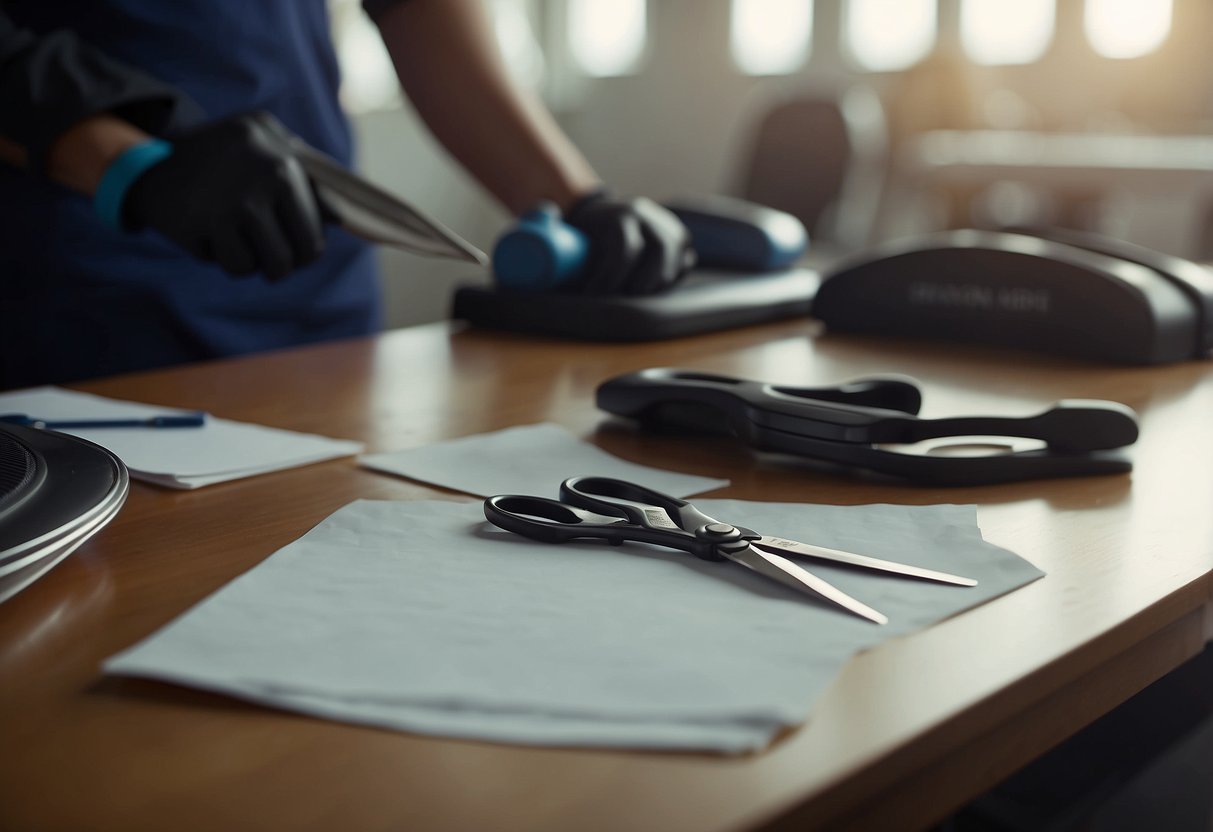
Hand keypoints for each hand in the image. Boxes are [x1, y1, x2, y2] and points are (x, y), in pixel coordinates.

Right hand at [122, 112, 324, 280]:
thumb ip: (306, 175)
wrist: (150, 166)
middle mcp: (264, 177)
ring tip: (233, 237)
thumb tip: (344, 215)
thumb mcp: (265, 143)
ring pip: (269, 267)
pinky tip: (209, 234)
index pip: (315, 235)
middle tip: (262, 251)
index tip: (287, 247)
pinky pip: (236, 267)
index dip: (302, 253)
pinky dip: (223, 259)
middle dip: (281, 264)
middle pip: (296, 258)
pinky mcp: (205, 223)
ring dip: (251, 263)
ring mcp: (235, 201)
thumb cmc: (223, 161)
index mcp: (284, 161)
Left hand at [563, 191, 694, 294]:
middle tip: (623, 299)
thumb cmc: (580, 232)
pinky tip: (650, 287)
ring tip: (634, 295)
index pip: (625, 248)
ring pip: (678, 259)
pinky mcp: (680, 239)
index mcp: (620, 214)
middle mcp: (649, 217)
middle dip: (642, 283)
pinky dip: (670, 279)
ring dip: (657, 284)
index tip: (593, 294)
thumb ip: (552, 242)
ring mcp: (668, 226)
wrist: (600, 212)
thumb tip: (528, 260)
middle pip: (660, 252)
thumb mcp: (567, 233)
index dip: (610, 277)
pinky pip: (685, 263)